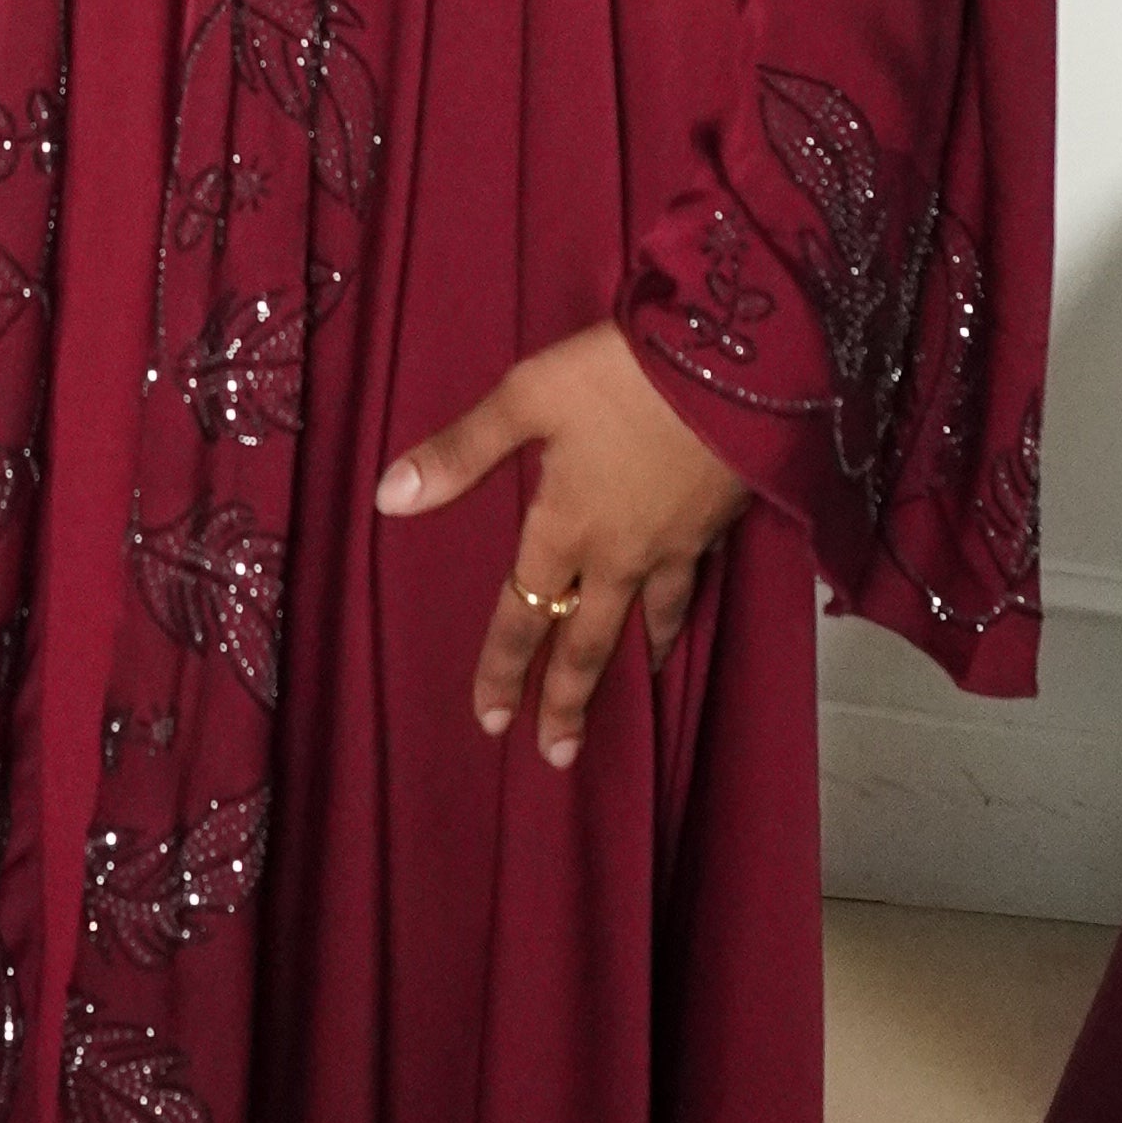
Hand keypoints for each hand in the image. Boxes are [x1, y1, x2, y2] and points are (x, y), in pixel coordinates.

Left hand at [377, 323, 749, 762]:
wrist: (734, 365)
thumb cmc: (618, 378)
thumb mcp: (527, 398)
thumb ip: (461, 452)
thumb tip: (387, 499)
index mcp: (563, 529)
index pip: (522, 616)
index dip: (504, 670)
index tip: (492, 723)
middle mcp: (617, 555)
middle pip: (589, 641)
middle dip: (570, 700)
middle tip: (561, 756)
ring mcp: (673, 546)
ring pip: (650, 620)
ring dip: (635, 661)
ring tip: (636, 687)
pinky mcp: (716, 526)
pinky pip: (694, 586)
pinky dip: (684, 612)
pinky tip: (684, 612)